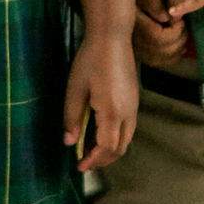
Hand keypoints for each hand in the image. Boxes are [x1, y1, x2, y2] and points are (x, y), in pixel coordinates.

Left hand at [63, 32, 137, 171]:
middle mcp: (128, 113)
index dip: (93, 160)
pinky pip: (128, 128)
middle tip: (85, 163)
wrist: (112, 37)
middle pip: (120, 148)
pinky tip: (101, 135)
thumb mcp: (75, 90)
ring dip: (110, 150)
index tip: (80, 166)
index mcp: (112, 112)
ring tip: (92, 152)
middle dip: (103, 159)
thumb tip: (69, 142)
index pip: (106, 147)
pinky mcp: (134, 100)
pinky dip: (116, 138)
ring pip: (126, 139)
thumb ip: (72, 118)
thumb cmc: (90, 61)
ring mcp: (134, 107)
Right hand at [133, 0, 187, 67]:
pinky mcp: (141, 56)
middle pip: (164, 50)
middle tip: (181, 25)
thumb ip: (153, 4)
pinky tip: (177, 46)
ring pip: (163, 59)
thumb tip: (165, 18)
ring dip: (177, 47)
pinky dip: (172, 56)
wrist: (115, 9)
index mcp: (135, 28)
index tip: (178, 19)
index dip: (175, 31)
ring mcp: (137, 52)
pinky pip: (159, 63)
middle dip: (179, 38)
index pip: (160, 38)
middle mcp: (135, 44)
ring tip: (179, 33)